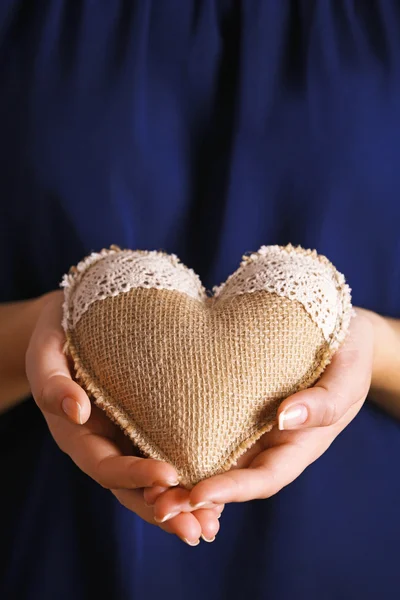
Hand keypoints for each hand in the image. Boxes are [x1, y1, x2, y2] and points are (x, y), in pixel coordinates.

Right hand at [25, 290, 221, 544]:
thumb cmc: (58, 333)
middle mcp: (103, 444)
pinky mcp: (147, 426)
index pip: (105, 464)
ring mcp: (126, 439)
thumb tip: (76, 412)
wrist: (78, 322)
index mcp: (76, 435)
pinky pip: (168, 455)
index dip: (133, 475)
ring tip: (213, 523)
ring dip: (182, 503)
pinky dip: (190, 477)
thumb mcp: (46, 351)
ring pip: (152, 481)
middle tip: (198, 529)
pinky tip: (218, 490)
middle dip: (164, 509)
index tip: (168, 477)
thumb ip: (52, 383)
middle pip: (131, 488)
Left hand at [151, 309, 372, 520]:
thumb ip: (324, 403)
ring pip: (210, 457)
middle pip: (229, 478)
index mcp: (296, 446)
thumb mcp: (346, 378)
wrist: (332, 331)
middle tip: (155, 504)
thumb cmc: (346, 356)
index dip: (231, 489)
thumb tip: (285, 416)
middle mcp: (267, 443)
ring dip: (179, 475)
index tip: (198, 494)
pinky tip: (148, 441)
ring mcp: (246, 426)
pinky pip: (203, 427)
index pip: (263, 478)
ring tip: (143, 483)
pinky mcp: (229, 405)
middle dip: (193, 495)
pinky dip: (179, 440)